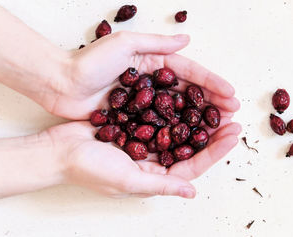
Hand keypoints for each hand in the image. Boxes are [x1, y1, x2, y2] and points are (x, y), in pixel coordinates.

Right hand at [47, 118, 240, 198]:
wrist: (59, 150)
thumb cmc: (90, 169)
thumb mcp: (128, 180)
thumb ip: (161, 184)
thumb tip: (192, 192)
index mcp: (155, 177)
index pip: (193, 165)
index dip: (215, 150)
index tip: (233, 133)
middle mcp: (153, 162)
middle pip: (190, 146)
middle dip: (212, 132)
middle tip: (232, 115)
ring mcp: (144, 143)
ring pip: (178, 130)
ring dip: (197, 118)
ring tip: (216, 104)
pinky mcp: (134, 126)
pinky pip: (160, 116)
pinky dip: (174, 107)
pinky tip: (187, 96)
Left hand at [49, 31, 239, 119]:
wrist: (59, 84)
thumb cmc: (89, 62)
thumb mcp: (124, 44)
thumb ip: (157, 43)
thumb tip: (187, 40)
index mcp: (154, 63)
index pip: (189, 73)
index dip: (212, 84)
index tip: (231, 95)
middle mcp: (153, 83)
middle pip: (188, 95)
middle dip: (212, 105)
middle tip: (233, 116)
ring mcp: (144, 102)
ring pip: (178, 112)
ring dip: (199, 121)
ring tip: (219, 130)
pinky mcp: (133, 118)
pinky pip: (160, 125)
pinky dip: (176, 132)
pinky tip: (191, 141)